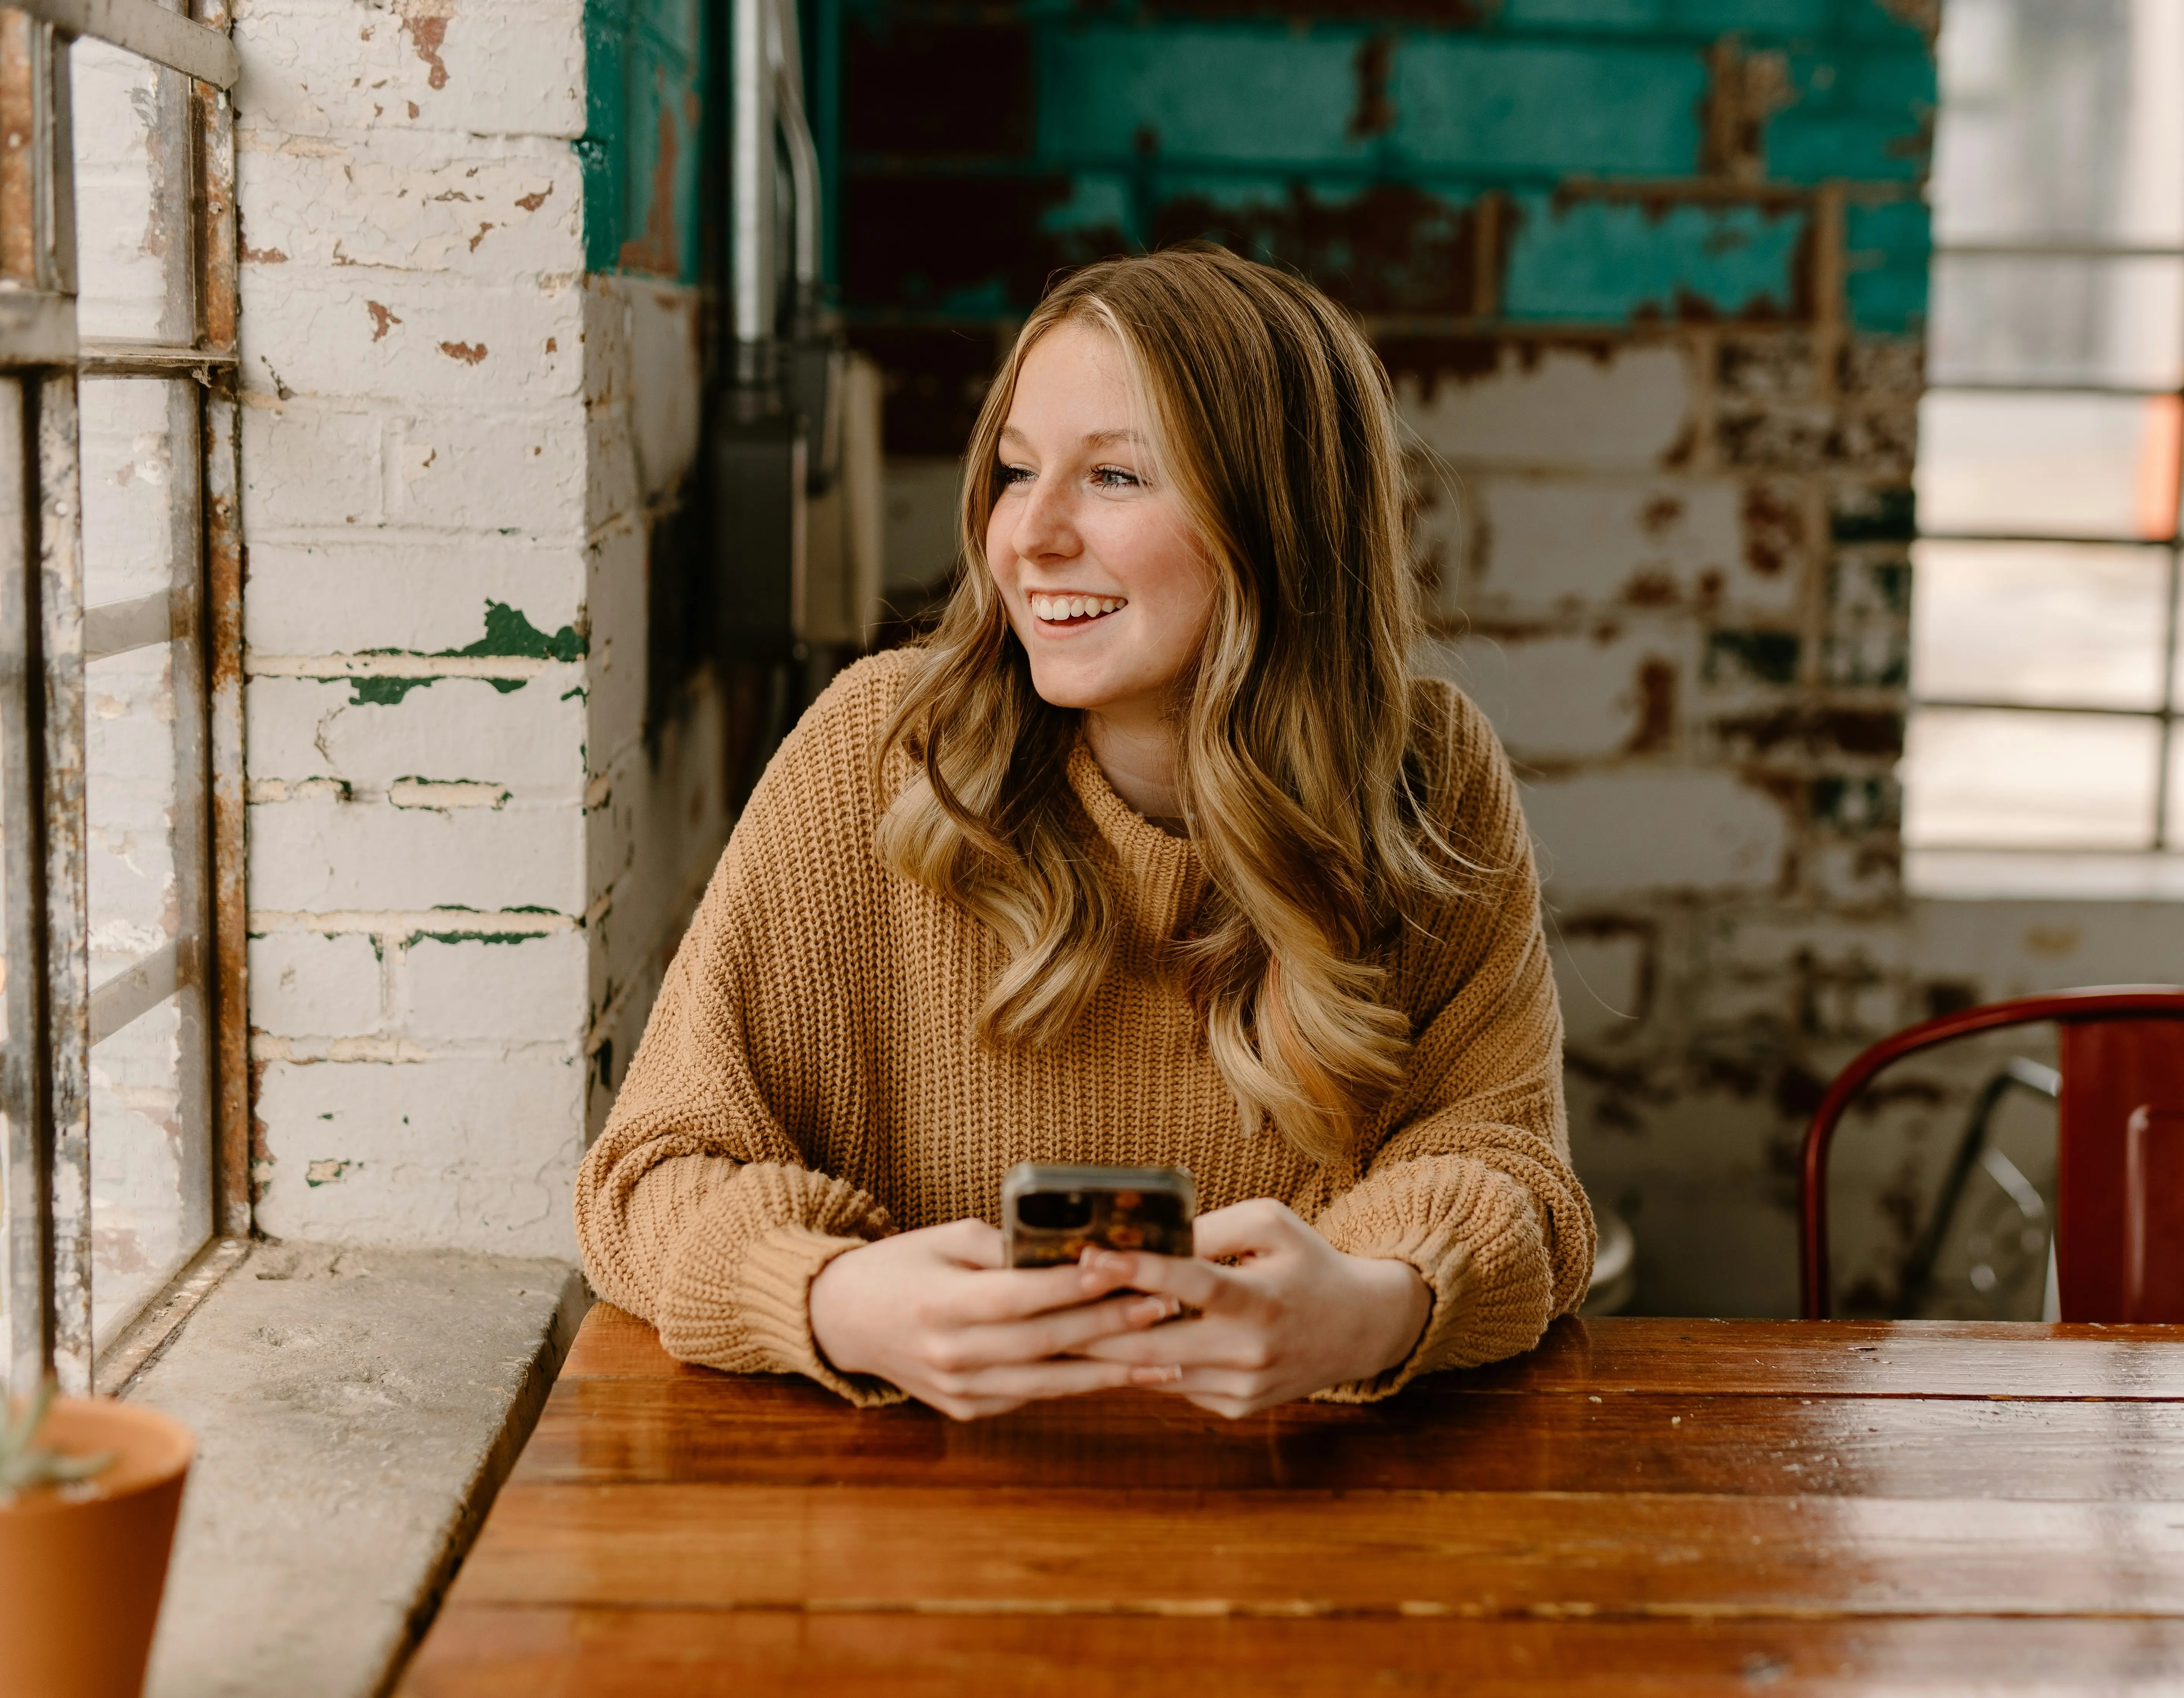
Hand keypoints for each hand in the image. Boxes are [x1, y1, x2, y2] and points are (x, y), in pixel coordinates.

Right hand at [807, 1217, 1182, 1419]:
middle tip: (1167, 1308)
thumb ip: (1003, 1247)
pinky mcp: (968, 1410)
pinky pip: (1033, 1395)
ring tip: (1168, 1355)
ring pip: (1050, 1382)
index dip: (1075, 1284)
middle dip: (1112, 1325)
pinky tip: (1121, 1373)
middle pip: (1046, 1342)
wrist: (843, 1321)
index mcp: (942, 1305)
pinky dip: (1078, 1384)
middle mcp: (952, 1355)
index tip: (1125, 1268)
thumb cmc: (902, 1266)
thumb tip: (1071, 1247)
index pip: (1022, 1295)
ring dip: (1113, 1370)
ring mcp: (961, 1391)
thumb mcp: (944, 1239)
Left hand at [1072, 1198, 1431, 1416]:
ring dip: (1106, 1353)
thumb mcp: (1269, 1225)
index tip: (1090, 1256)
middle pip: (1156, 1346)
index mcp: (1261, 1300)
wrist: (1358, 1328)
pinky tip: (1108, 1346)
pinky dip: (1143, 1367)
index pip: (1193, 1285)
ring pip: (1157, 1374)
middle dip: (1094, 1328)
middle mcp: (1250, 1352)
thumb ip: (1210, 1228)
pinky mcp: (1236, 1408)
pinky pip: (1176, 1386)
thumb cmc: (1306, 1262)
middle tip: (1044, 1308)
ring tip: (1057, 1327)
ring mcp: (1242, 1388)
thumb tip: (1147, 1237)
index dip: (1139, 1271)